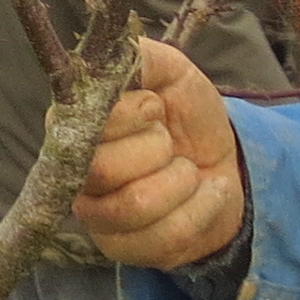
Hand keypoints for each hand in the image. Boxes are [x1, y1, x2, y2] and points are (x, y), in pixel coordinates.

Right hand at [77, 39, 247, 270]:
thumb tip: (118, 50)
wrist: (224, 167)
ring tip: (190, 170)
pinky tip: (207, 193)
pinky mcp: (122, 249)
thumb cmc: (187, 118)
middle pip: (105, 168)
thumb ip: (142, 56)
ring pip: (135, 205)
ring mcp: (95, 216)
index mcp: (76, 125)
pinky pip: (164, 237)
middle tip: (172, 143)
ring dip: (181, 181)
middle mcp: (74, 172)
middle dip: (158, 149)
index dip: (131, 114)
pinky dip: (203, 207)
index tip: (156, 107)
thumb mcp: (173, 73)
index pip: (83, 123)